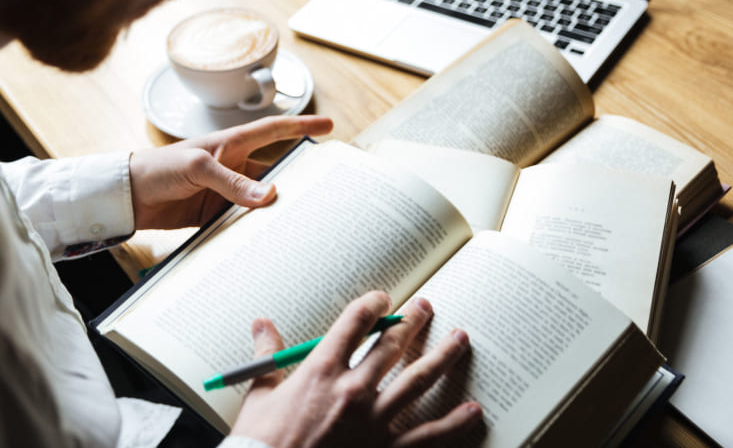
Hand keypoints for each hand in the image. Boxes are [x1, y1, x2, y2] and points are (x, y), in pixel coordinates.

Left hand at [128, 115, 332, 230]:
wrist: (128, 196)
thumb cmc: (158, 168)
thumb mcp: (196, 168)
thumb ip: (231, 182)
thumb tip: (268, 195)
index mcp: (231, 144)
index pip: (273, 131)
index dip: (302, 127)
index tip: (328, 127)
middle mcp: (234, 167)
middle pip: (275, 173)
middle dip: (299, 179)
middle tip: (326, 189)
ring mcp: (226, 192)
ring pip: (261, 201)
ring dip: (277, 210)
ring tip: (303, 222)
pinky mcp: (216, 215)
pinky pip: (243, 223)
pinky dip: (255, 230)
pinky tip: (270, 240)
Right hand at [231, 291, 482, 447]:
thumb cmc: (261, 440)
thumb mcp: (260, 392)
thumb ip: (267, 354)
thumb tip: (261, 324)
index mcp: (321, 369)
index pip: (355, 321)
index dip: (373, 303)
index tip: (383, 298)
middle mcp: (352, 389)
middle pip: (392, 344)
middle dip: (412, 322)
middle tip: (426, 308)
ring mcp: (373, 421)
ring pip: (417, 380)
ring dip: (441, 357)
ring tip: (460, 339)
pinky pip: (426, 435)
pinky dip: (453, 423)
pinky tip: (472, 410)